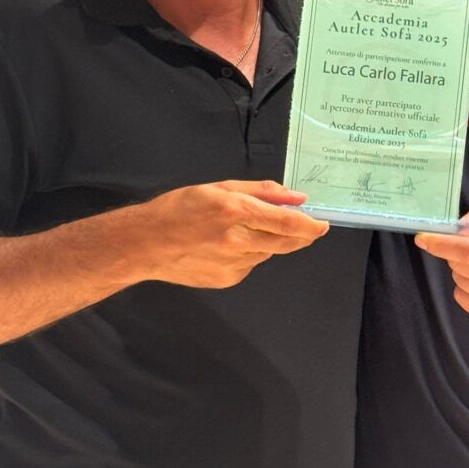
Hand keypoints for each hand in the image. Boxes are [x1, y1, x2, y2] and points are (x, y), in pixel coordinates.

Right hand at [125, 179, 327, 287]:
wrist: (145, 244)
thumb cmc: (179, 208)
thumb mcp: (219, 187)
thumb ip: (261, 191)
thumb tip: (296, 197)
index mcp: (235, 211)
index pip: (286, 222)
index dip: (310, 224)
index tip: (323, 223)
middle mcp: (237, 240)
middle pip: (286, 242)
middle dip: (302, 235)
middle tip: (308, 227)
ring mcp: (233, 264)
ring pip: (268, 252)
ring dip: (271, 241)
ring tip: (247, 228)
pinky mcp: (228, 280)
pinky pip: (252, 264)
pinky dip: (251, 252)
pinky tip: (228, 245)